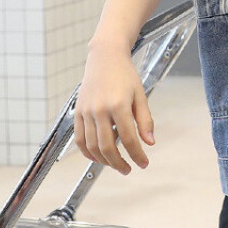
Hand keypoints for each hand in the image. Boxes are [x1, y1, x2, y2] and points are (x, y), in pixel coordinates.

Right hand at [74, 42, 154, 174]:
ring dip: (104, 161)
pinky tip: (99, 158)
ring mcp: (86, 112)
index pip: (129, 138)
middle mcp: (100, 110)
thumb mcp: (140, 94)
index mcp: (119, 105)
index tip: (144, 163)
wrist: (105, 57)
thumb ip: (145, 120)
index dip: (137, 154)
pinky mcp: (77, 113)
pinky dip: (88, 153)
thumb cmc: (126, 75)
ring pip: (92, 147)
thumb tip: (150, 143)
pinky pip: (79, 140)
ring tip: (116, 164)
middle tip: (129, 169)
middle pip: (108, 147)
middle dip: (119, 163)